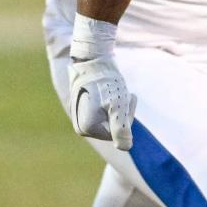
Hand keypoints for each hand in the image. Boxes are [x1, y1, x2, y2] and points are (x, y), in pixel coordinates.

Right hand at [67, 18, 136, 149]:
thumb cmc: (107, 81)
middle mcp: (80, 126)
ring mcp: (80, 117)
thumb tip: (125, 148)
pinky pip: (104, 110)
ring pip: (109, 119)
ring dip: (119, 106)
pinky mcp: (83, 107)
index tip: (125, 99)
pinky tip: (109, 89)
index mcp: (86, 129)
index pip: (117, 135)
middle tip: (123, 93)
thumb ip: (122, 129)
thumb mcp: (118, 106)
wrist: (92, 58)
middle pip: (112, 128)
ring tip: (116, 90)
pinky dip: (112, 101)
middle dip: (122, 113)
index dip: (126, 118)